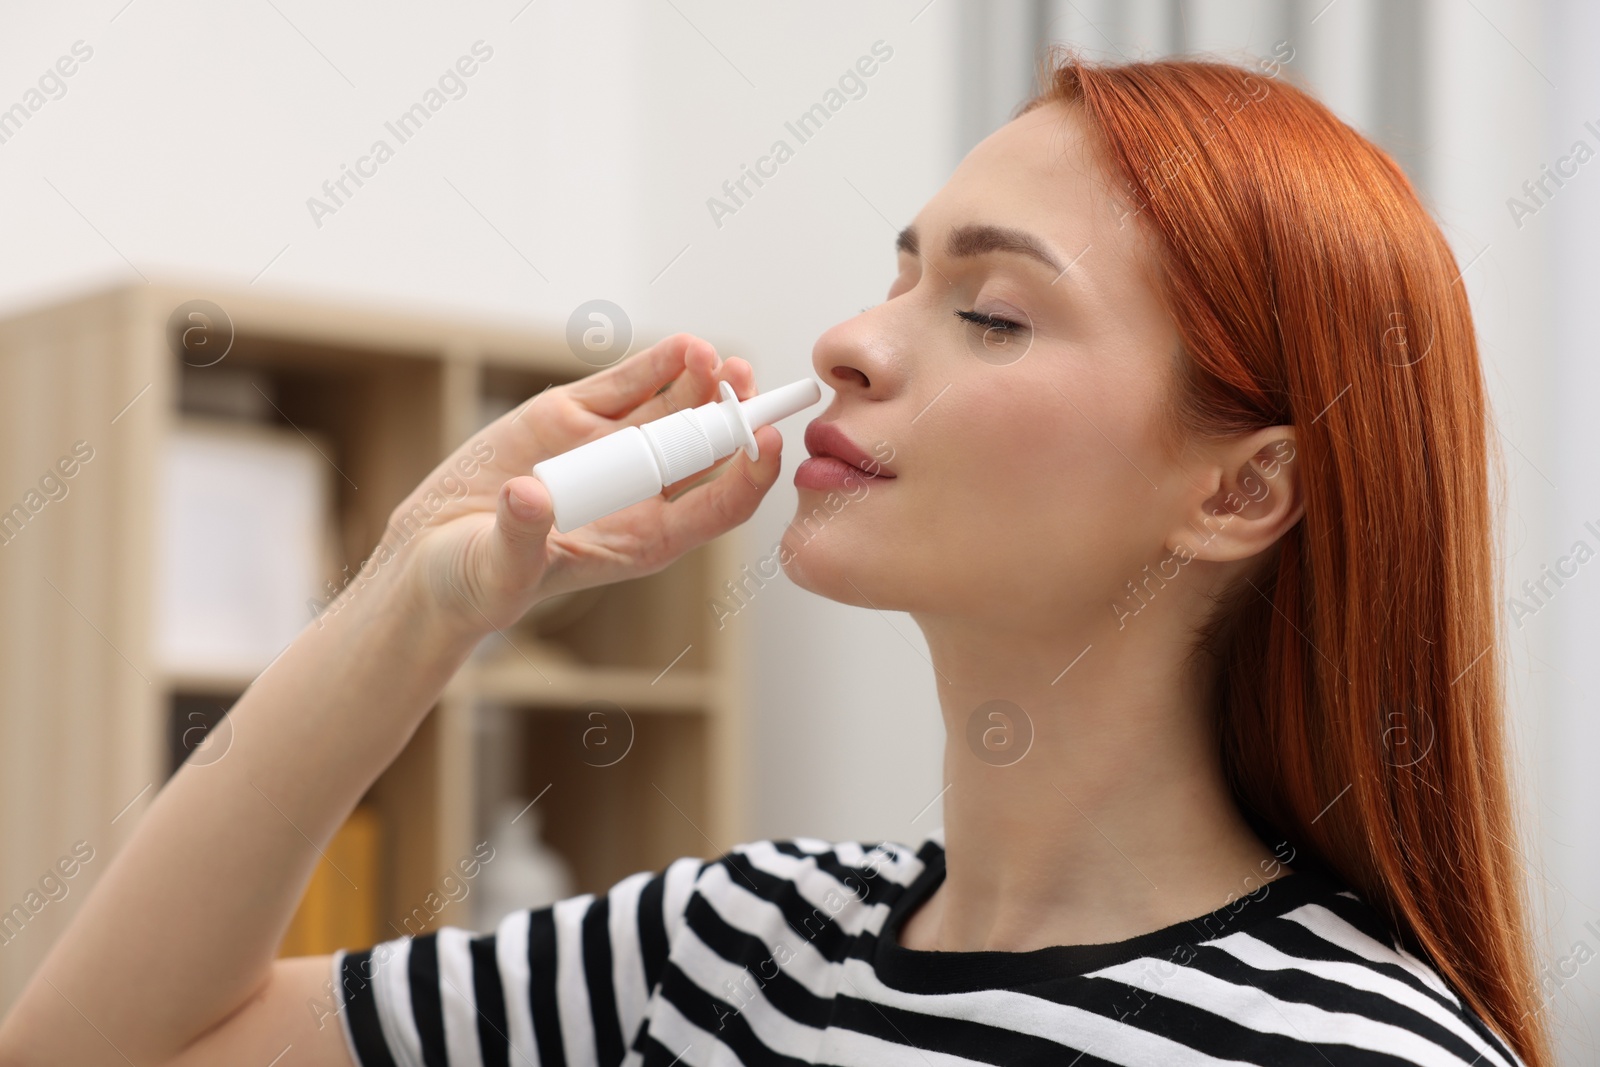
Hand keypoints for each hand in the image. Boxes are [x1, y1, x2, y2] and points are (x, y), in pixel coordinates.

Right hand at [370, 333, 783, 639]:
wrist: (429, 555)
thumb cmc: (473, 582)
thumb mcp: (496, 570)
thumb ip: (518, 536)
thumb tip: (527, 497)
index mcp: (643, 539)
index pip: (718, 507)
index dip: (749, 475)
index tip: (765, 441)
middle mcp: (637, 492)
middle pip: (705, 449)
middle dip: (730, 414)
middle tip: (746, 379)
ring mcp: (606, 451)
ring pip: (671, 410)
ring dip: (699, 382)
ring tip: (713, 355)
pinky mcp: (570, 419)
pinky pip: (624, 386)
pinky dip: (653, 366)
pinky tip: (683, 347)